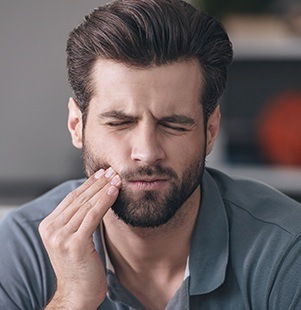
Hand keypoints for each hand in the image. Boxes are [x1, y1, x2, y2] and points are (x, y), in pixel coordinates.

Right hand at [39, 167, 120, 309]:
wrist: (77, 294)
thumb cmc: (80, 265)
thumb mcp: (74, 238)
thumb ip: (77, 219)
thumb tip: (94, 196)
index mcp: (48, 225)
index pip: (71, 198)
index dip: (88, 184)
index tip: (101, 173)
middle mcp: (51, 229)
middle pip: (79, 199)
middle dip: (98, 183)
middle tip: (112, 171)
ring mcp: (61, 236)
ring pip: (87, 205)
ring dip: (104, 189)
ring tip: (116, 178)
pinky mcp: (75, 243)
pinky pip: (93, 215)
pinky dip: (105, 201)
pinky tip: (114, 192)